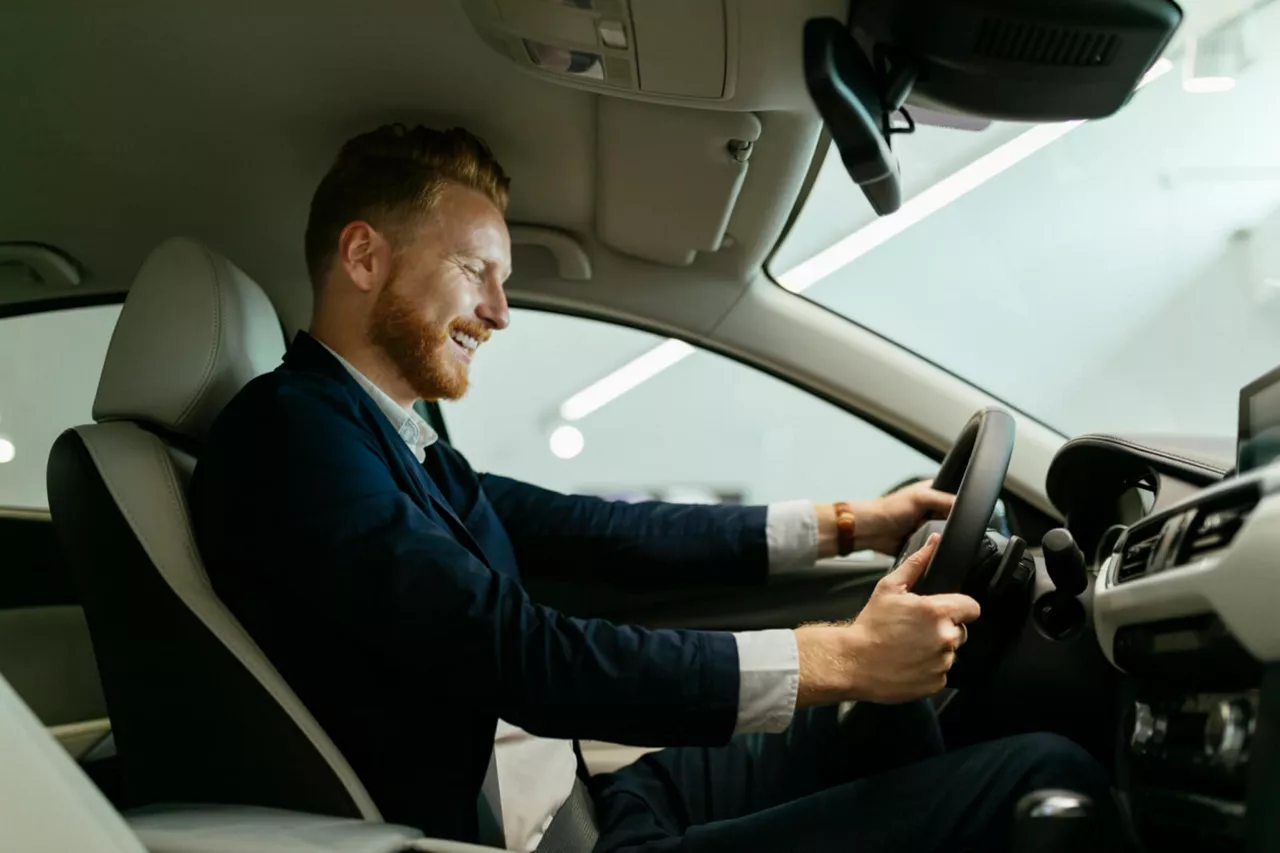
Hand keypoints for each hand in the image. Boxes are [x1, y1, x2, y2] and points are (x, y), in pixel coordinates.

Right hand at [795, 534, 979, 706]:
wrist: (852, 662)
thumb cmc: (870, 625)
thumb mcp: (889, 588)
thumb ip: (916, 563)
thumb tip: (934, 543)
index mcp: (937, 612)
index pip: (972, 607)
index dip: (960, 607)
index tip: (946, 610)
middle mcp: (946, 638)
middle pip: (961, 630)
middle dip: (943, 628)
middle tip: (916, 630)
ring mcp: (942, 663)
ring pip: (950, 652)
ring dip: (935, 649)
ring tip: (909, 647)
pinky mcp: (936, 683)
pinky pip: (940, 672)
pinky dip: (928, 669)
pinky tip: (908, 663)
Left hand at [850, 479, 954, 554]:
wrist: (870, 531)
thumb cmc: (888, 509)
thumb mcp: (920, 498)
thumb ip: (945, 500)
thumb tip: (965, 507)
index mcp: (934, 492)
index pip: (958, 497)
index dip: (961, 505)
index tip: (957, 513)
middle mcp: (933, 508)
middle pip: (954, 518)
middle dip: (948, 523)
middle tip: (936, 522)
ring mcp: (929, 525)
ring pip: (946, 533)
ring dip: (939, 535)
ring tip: (926, 530)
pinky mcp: (924, 540)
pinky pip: (936, 546)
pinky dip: (932, 545)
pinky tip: (926, 542)